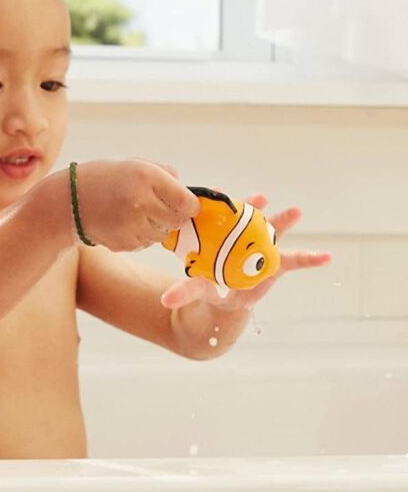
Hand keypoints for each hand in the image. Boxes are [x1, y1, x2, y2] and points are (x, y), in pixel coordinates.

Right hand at [74, 159, 199, 251]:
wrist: (66, 201)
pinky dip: (140, 235)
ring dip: (156, 226)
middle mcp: (140, 201)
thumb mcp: (133, 164)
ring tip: (134, 213)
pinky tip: (122, 223)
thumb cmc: (103, 178)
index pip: (187, 201)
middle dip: (172, 215)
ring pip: (162, 234)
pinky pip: (146, 242)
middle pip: (177, 220)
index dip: (188, 204)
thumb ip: (165, 174)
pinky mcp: (124, 243)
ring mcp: (131, 225)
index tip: (182, 202)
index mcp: (145, 176)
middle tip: (156, 207)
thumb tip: (191, 196)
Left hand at [160, 193, 331, 309]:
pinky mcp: (276, 264)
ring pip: (272, 232)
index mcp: (222, 240)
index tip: (220, 192)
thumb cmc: (210, 286)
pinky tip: (327, 257)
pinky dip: (311, 259)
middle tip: (260, 197)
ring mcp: (261, 249)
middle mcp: (242, 239)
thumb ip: (185, 291)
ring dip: (283, 221)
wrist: (225, 299)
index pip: (221, 220)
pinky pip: (296, 261)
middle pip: (249, 221)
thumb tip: (165, 299)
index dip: (220, 206)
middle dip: (254, 208)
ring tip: (295, 211)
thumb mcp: (199, 288)